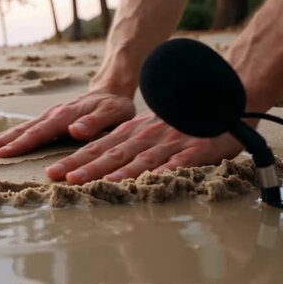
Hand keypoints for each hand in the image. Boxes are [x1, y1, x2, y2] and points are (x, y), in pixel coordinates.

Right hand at [0, 89, 135, 156]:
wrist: (111, 91)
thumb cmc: (115, 106)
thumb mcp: (113, 113)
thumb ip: (95, 122)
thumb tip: (74, 131)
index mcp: (66, 115)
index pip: (40, 131)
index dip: (22, 143)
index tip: (3, 153)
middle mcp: (53, 115)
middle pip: (24, 129)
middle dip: (2, 141)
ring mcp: (49, 117)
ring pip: (22, 128)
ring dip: (2, 139)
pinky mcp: (48, 121)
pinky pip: (27, 130)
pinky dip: (11, 137)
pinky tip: (0, 145)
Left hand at [45, 112, 243, 183]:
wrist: (228, 100)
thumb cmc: (187, 120)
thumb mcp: (154, 127)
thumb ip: (133, 143)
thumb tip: (106, 163)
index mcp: (135, 131)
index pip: (100, 146)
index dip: (76, 159)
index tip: (54, 172)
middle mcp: (147, 136)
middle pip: (110, 153)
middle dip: (81, 166)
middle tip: (57, 178)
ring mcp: (170, 143)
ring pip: (135, 160)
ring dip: (110, 172)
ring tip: (86, 182)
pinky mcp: (194, 152)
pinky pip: (173, 165)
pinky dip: (155, 175)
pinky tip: (138, 184)